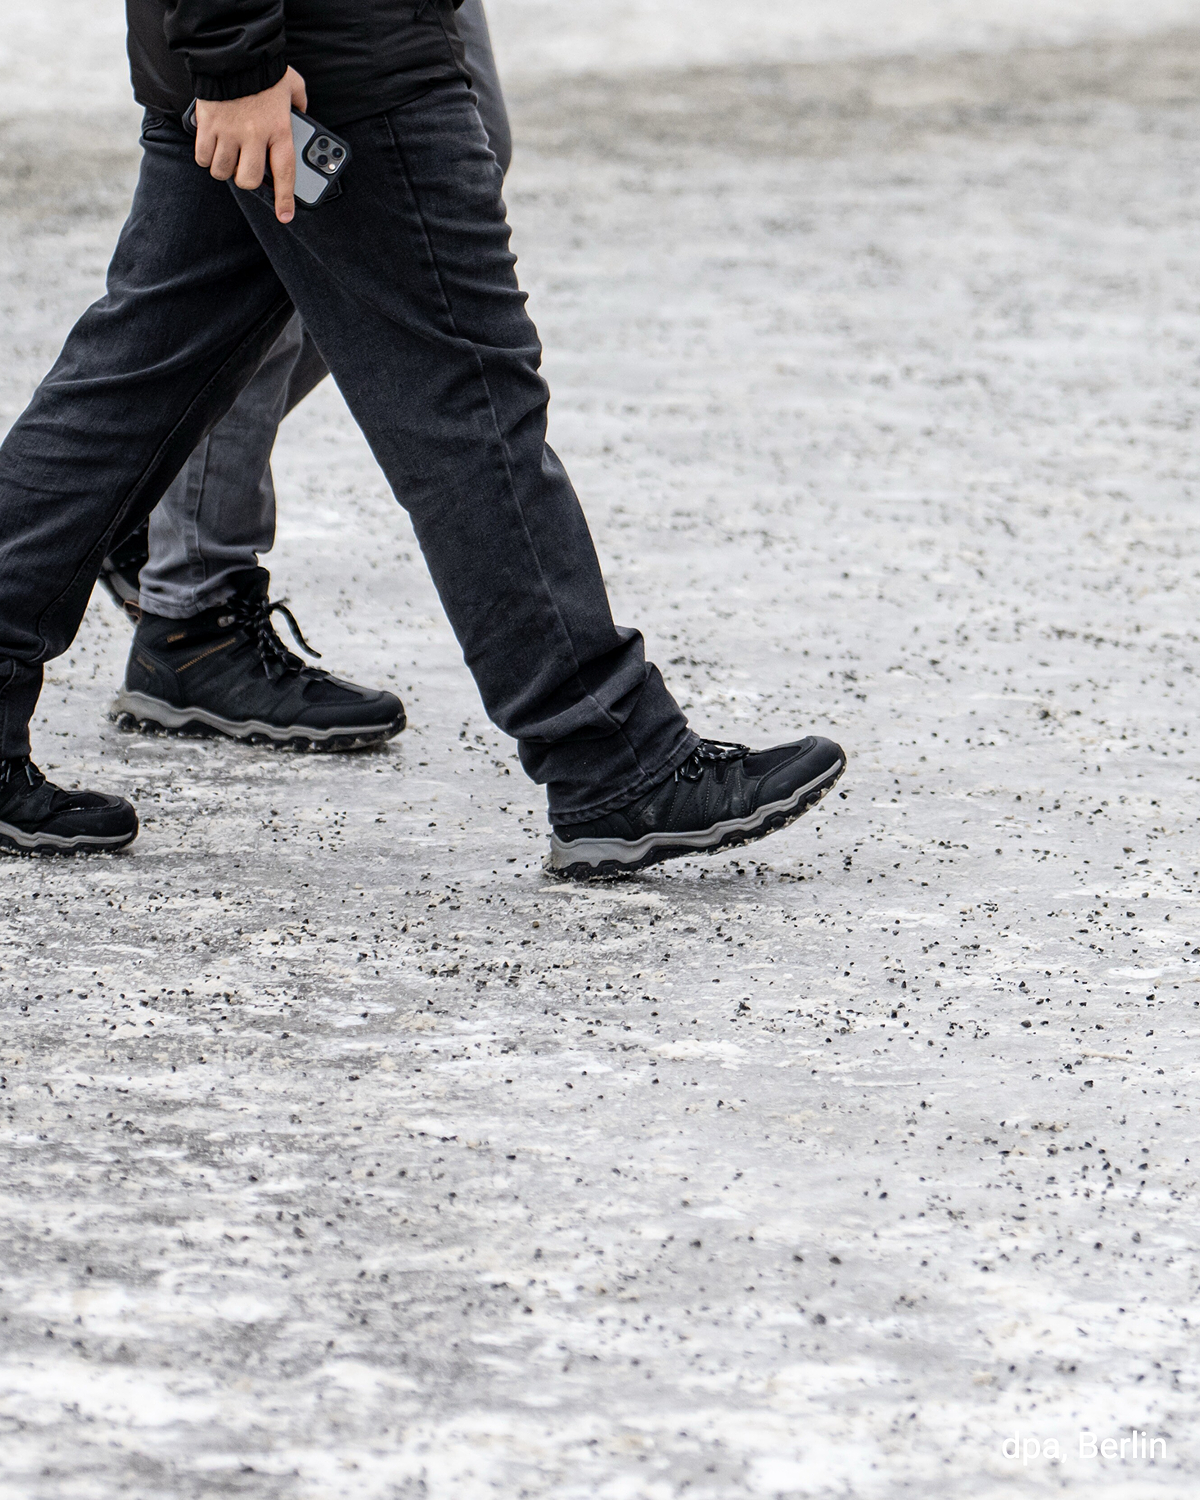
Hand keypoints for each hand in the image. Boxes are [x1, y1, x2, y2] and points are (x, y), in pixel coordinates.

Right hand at [195, 67, 307, 223]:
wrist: (231, 51)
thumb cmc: (263, 69)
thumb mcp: (292, 84)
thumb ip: (300, 103)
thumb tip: (303, 112)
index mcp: (279, 129)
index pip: (284, 173)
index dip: (284, 199)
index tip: (285, 216)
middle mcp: (254, 135)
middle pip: (247, 179)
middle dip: (245, 179)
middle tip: (244, 168)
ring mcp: (229, 131)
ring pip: (222, 171)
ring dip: (224, 169)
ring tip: (227, 156)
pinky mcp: (208, 125)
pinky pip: (202, 157)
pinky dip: (205, 157)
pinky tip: (211, 147)